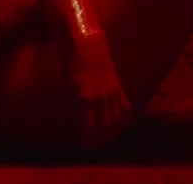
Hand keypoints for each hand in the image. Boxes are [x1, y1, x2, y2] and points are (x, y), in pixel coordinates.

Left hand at [68, 29, 131, 148]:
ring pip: (117, 120)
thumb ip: (70, 108)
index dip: (87, 139)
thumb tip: (74, 127)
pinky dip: (124, 120)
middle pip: (105, 127)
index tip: (84, 145)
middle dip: (100, 140)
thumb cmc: (73, 65)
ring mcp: (113, 92)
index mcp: (86, 98)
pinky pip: (125, 108)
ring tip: (106, 140)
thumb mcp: (67, 87)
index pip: (89, 127)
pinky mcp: (119, 87)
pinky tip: (119, 127)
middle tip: (95, 146)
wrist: (90, 45)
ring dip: (112, 133)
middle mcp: (101, 97)